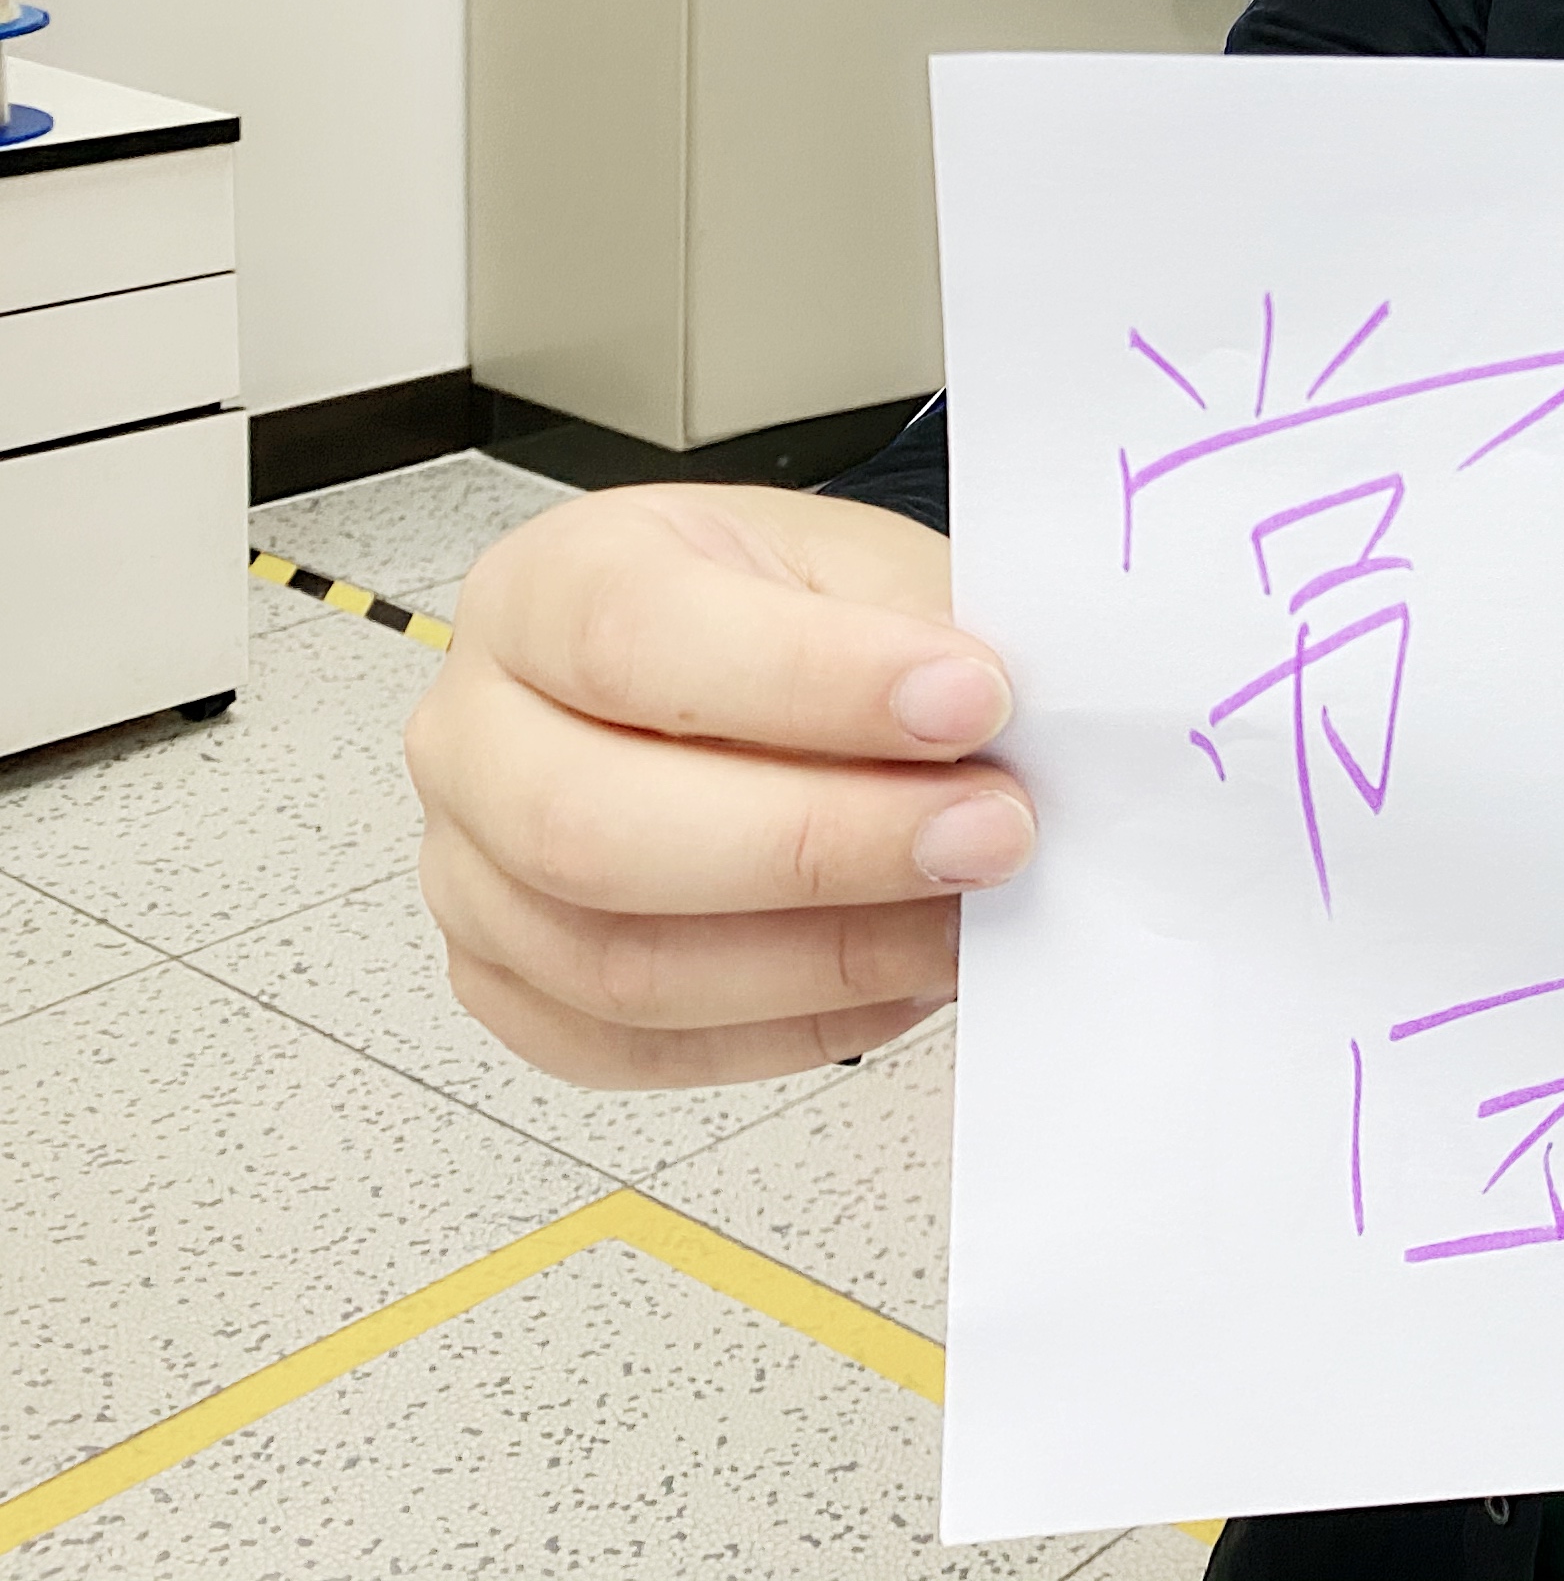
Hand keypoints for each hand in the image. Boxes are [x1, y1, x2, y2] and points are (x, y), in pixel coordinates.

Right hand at [404, 484, 1030, 1087]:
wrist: (770, 677)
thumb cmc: (801, 617)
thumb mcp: (865, 573)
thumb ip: (923, 640)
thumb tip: (1030, 733)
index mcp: (547, 584)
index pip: (634, 636)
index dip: (811, 680)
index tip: (971, 699)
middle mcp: (476, 733)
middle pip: (593, 828)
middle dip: (822, 845)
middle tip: (990, 833)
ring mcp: (472, 877)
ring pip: (618, 963)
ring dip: (827, 954)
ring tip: (969, 916)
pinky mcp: (518, 991)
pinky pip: (640, 1050)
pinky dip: (795, 1022)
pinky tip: (902, 972)